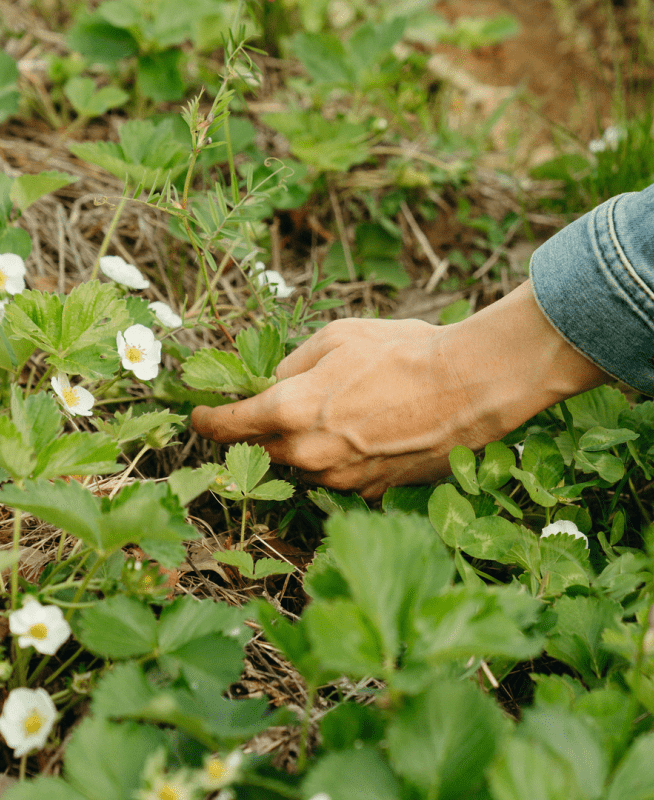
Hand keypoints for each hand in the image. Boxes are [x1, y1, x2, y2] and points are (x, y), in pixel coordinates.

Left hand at [191, 281, 607, 498]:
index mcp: (290, 411)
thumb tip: (273, 383)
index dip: (209, 421)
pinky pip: (338, 477)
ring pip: (302, 465)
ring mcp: (340, 479)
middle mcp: (308, 453)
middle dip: (262, 431)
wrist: (467, 388)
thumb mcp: (336, 337)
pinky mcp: (370, 491)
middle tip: (278, 408)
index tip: (200, 418)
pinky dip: (339, 459)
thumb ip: (293, 365)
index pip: (229, 425)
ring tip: (339, 413)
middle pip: (264, 449)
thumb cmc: (402, 352)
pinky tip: (367, 432)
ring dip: (304, 445)